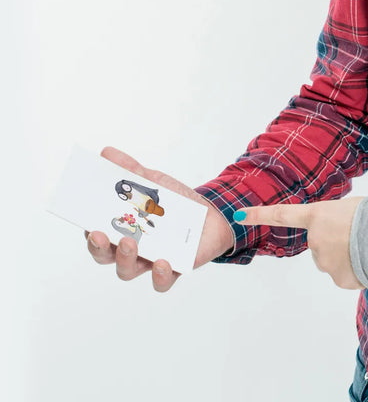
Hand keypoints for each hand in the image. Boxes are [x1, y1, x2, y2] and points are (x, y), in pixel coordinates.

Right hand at [84, 146, 234, 291]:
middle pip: (105, 256)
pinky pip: (161, 282)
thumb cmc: (175, 202)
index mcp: (121, 229)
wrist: (212, 215)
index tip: (87, 223)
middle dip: (100, 247)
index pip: (96, 235)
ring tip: (130, 242)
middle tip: (100, 233)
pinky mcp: (173, 270)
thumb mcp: (154, 183)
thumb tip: (107, 152)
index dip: (89, 232)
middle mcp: (130, 250)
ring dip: (125, 258)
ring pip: (128, 270)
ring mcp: (150, 262)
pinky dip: (159, 275)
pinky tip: (163, 262)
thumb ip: (131, 171)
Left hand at [234, 198, 365, 288]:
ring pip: (333, 260)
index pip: (282, 214)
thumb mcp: (353, 207)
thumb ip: (337, 220)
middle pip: (320, 243)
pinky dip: (355, 270)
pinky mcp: (337, 279)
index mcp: (318, 215)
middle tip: (358, 235)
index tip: (240, 215)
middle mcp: (315, 239)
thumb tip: (342, 235)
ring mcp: (324, 261)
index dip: (260, 215)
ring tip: (367, 248)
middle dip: (336, 241)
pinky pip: (344, 274)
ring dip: (347, 256)